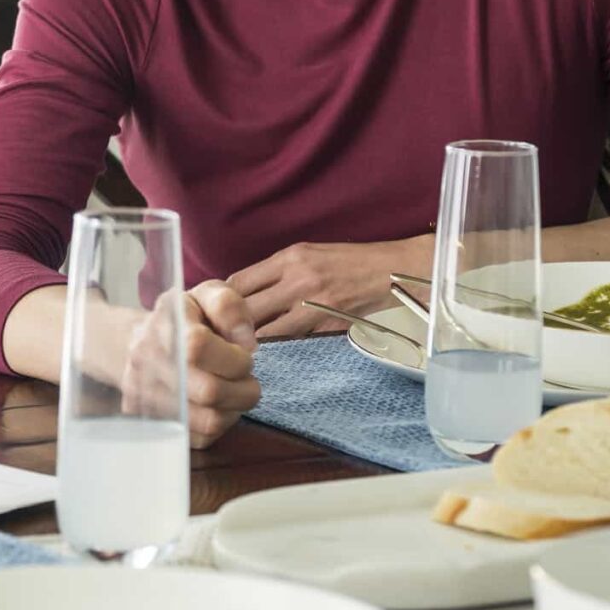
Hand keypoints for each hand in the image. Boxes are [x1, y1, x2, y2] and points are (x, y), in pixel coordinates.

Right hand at [124, 280, 259, 446]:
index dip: (234, 358)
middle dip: (244, 388)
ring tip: (234, 392)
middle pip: (208, 391)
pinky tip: (217, 406)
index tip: (243, 355)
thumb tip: (246, 343)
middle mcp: (147, 361)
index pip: (197, 347)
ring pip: (208, 421)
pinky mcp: (153, 422)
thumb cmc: (186, 320)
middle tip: (246, 378)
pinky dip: (220, 425)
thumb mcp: (208, 296)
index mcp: (164, 324)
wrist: (140, 343)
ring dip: (234, 409)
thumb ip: (230, 308)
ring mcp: (145, 395)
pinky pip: (200, 439)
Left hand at [227, 236, 432, 340]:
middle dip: (230, 326)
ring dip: (252, 343)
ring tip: (242, 351)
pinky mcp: (328, 325)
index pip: (237, 282)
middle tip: (221, 339)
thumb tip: (243, 293)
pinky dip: (281, 348)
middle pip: (245, 308)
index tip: (216, 314)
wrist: (392, 272)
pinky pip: (294, 342)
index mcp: (289, 258)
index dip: (221, 302)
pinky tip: (274, 353)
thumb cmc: (349, 263)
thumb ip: (277, 273)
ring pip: (265, 331)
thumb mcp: (309, 255)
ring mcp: (313, 303)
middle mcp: (297, 278)